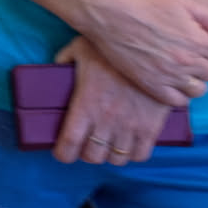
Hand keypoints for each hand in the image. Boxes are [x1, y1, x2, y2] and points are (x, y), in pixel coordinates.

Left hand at [54, 36, 173, 165]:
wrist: (151, 49)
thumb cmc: (111, 48)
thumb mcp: (79, 49)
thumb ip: (64, 60)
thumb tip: (56, 67)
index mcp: (86, 104)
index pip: (70, 142)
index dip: (63, 153)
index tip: (62, 153)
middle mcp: (107, 120)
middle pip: (93, 155)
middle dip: (87, 153)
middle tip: (86, 145)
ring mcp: (130, 126)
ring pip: (117, 159)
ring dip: (110, 154)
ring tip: (107, 144)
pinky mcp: (151, 127)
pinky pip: (141, 155)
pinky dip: (132, 154)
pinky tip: (128, 144)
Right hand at [77, 0, 207, 104]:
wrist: (107, 12)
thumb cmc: (143, 2)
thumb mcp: (182, 1)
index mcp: (197, 41)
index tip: (205, 43)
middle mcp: (186, 62)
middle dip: (207, 63)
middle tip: (192, 54)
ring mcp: (168, 76)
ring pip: (200, 90)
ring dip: (196, 80)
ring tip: (183, 69)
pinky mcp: (151, 85)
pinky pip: (178, 101)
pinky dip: (180, 94)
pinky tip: (172, 81)